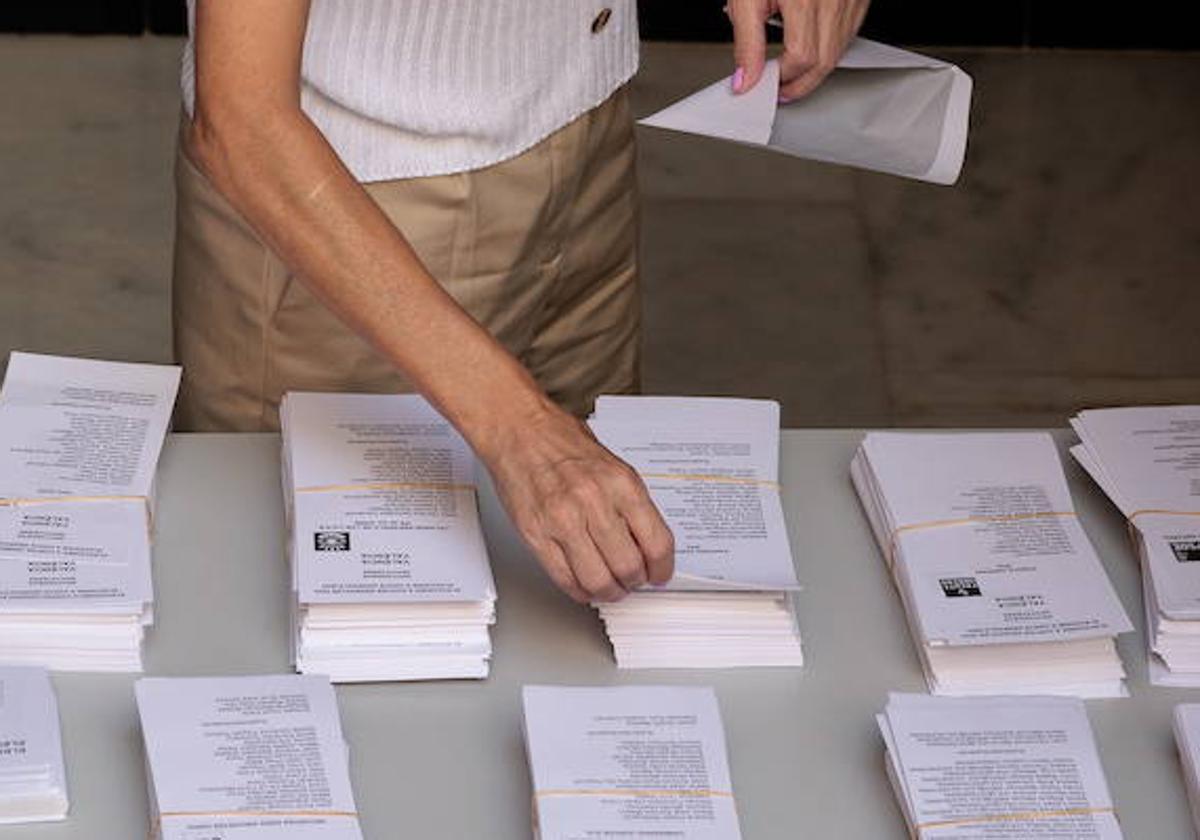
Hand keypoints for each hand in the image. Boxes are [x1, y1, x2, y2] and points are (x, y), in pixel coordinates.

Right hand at [482, 404, 674, 602]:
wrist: (518, 430)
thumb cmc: (562, 443)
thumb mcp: (614, 465)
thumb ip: (632, 505)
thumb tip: (648, 543)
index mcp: (621, 484)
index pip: (656, 542)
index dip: (662, 568)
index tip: (659, 574)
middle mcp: (594, 502)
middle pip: (628, 566)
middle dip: (635, 582)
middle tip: (633, 581)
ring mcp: (562, 520)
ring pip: (598, 580)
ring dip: (609, 591)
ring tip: (610, 587)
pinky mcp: (536, 534)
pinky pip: (564, 578)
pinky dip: (580, 590)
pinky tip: (585, 584)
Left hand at [727, 0, 869, 100]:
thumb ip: (746, 41)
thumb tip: (745, 81)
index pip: (801, 57)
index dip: (782, 77)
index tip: (764, 82)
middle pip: (824, 60)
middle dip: (800, 82)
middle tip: (779, 89)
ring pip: (840, 49)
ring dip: (816, 67)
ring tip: (791, 71)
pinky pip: (850, 31)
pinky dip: (831, 45)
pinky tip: (813, 45)